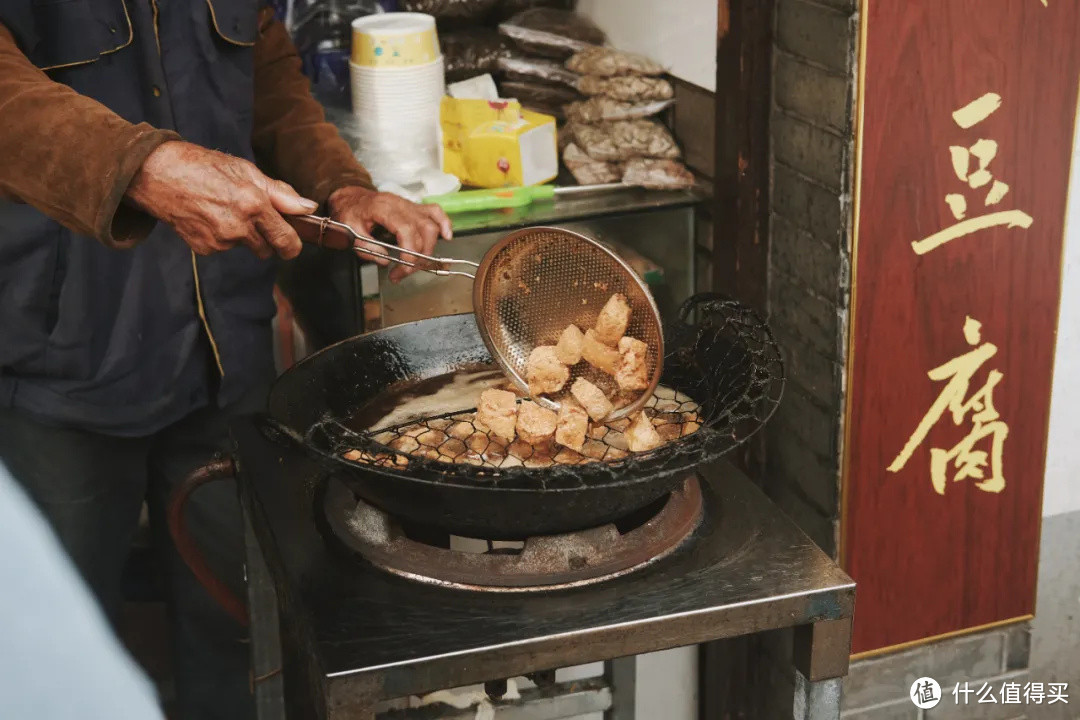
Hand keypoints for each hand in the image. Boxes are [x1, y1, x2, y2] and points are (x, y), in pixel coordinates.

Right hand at [125, 140, 316, 259]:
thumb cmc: (204, 166)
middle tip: (253, 217)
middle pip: (267, 249)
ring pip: (244, 247)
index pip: (286, 241)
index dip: (292, 245)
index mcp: (254, 205)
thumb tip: (307, 207)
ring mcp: (220, 241)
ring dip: (242, 235)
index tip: (292, 243)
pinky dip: (221, 237)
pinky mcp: (204, 248)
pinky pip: (224, 248)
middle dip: (266, 238)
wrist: (158, 174)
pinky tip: (209, 217)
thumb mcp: (246, 171)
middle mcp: (239, 227)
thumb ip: (280, 193)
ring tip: (224, 209)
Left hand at [327, 186, 452, 281]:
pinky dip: (444, 224)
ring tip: (416, 264)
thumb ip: (367, 248)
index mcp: (383, 208)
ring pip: (431, 225)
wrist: (350, 196)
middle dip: (418, 257)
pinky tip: (447, 236)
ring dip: (429, 248)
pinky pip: (435, 212)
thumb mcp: (349, 232)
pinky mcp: (415, 208)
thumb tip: (386, 261)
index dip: (409, 254)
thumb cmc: (349, 212)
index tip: (402, 270)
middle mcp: (401, 205)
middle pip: (423, 231)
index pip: (407, 231)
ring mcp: (410, 205)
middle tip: (403, 272)